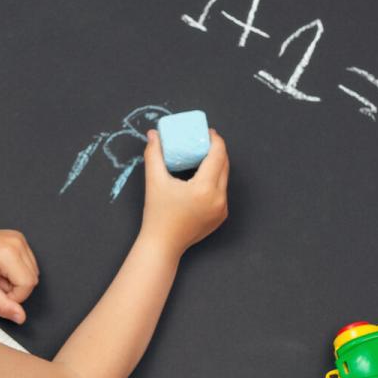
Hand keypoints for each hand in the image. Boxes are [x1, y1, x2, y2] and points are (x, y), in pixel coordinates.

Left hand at [0, 229, 39, 324]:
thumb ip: (2, 306)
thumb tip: (21, 317)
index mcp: (9, 252)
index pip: (28, 284)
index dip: (14, 296)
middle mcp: (18, 242)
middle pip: (32, 278)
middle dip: (15, 288)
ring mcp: (19, 238)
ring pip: (32, 272)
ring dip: (16, 280)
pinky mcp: (18, 239)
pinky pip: (28, 263)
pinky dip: (16, 271)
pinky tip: (0, 268)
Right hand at [139, 129, 228, 256]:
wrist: (163, 245)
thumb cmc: (157, 214)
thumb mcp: (154, 181)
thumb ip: (154, 155)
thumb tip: (153, 134)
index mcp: (205, 188)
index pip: (218, 155)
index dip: (215, 140)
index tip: (206, 132)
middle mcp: (218, 198)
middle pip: (224, 164)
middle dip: (216, 149)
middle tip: (203, 141)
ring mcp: (222, 209)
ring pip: (224, 178)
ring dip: (217, 164)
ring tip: (202, 156)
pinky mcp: (221, 216)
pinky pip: (221, 191)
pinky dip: (215, 180)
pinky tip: (203, 175)